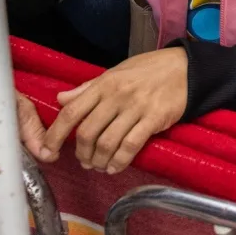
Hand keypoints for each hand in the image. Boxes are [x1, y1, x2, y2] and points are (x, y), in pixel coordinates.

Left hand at [42, 47, 189, 174]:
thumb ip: (88, 88)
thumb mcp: (116, 72)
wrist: (187, 67)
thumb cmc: (150, 69)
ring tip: (99, 166)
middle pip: (87, 133)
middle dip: (81, 154)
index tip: (48, 151)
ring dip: (98, 161)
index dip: (55, 135)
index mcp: (104, 84)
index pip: (71, 112)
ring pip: (107, 143)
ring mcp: (136, 108)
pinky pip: (130, 146)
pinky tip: (115, 167)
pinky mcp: (154, 119)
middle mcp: (117, 96)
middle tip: (84, 161)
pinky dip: (119, 162)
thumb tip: (61, 99)